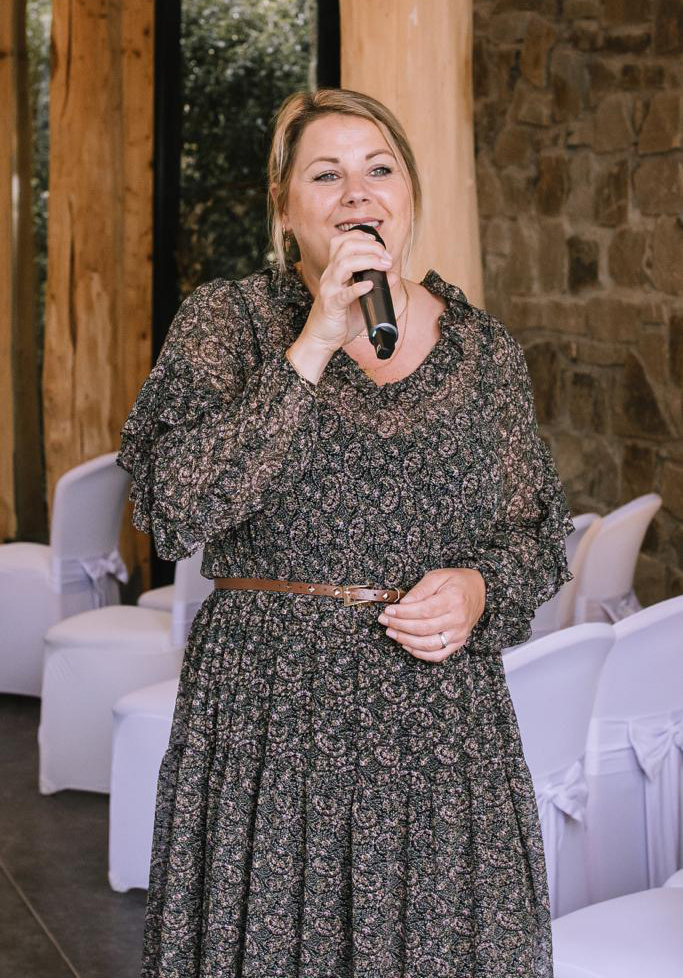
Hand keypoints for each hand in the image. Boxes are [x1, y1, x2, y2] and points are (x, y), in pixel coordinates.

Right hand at [301, 229, 398, 351]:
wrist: (321, 339)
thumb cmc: (340, 319)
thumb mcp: (362, 299)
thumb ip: (378, 287)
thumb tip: (394, 276)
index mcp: (335, 271)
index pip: (343, 241)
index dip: (362, 237)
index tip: (380, 246)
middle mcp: (330, 276)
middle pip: (345, 247)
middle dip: (370, 247)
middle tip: (387, 257)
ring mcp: (329, 290)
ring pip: (343, 264)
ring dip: (367, 261)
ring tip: (384, 266)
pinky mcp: (331, 306)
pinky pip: (343, 294)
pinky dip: (358, 288)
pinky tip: (370, 286)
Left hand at [377, 568, 485, 661]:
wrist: (480, 590)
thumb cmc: (457, 581)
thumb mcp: (437, 576)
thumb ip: (420, 590)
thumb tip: (402, 604)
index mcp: (454, 599)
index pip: (424, 611)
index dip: (403, 613)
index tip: (388, 611)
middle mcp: (458, 619)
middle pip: (423, 629)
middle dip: (399, 625)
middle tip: (384, 620)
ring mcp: (459, 634)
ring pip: (428, 645)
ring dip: (406, 640)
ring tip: (391, 632)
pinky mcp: (458, 643)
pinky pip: (438, 655)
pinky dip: (420, 654)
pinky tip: (406, 645)